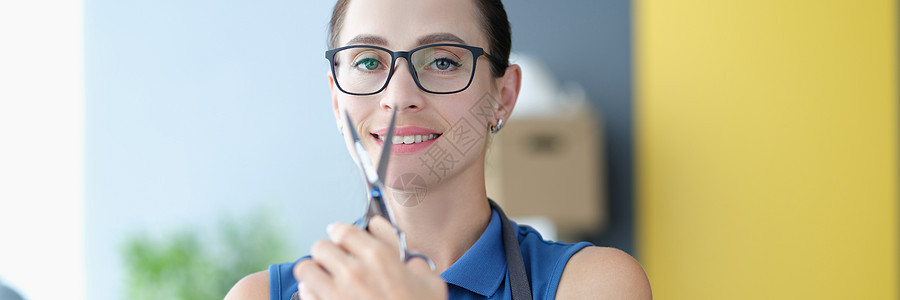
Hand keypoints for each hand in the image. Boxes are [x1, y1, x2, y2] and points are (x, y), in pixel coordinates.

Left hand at [293, 217, 447, 299]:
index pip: (345, 230)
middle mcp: (355, 272)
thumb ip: (418, 266)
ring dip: (313, 270)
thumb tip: (411, 262)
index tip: (338, 233)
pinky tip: (319, 294)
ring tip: (321, 276)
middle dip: (326, 251)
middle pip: (321, 246)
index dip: (339, 230)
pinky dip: (308, 291)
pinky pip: (304, 293)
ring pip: (305, 268)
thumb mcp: (431, 286)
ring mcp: (336, 294)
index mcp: (380, 258)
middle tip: (333, 258)